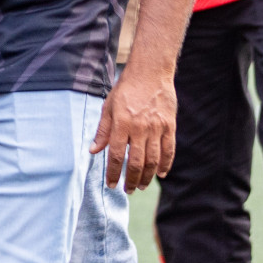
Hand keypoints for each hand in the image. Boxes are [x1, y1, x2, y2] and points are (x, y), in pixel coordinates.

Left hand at [90, 66, 176, 190]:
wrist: (150, 72)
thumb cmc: (125, 89)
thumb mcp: (108, 107)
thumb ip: (102, 131)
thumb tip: (93, 151)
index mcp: (121, 123)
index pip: (115, 154)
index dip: (113, 172)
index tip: (111, 184)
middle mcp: (140, 128)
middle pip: (136, 162)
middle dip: (131, 180)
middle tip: (128, 190)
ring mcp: (157, 128)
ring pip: (153, 159)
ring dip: (147, 176)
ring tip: (142, 186)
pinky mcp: (169, 126)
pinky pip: (169, 150)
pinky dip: (165, 164)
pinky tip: (160, 174)